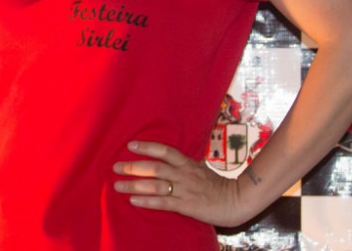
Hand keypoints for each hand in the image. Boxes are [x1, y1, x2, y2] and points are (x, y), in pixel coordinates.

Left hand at [112, 140, 247, 227]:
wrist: (236, 201)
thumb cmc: (218, 186)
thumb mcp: (202, 169)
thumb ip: (186, 164)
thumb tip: (171, 157)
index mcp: (188, 163)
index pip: (165, 151)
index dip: (147, 146)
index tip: (130, 145)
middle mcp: (185, 174)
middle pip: (156, 167)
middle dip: (134, 166)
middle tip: (116, 166)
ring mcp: (185, 190)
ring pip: (156, 185)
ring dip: (135, 185)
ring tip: (118, 185)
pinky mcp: (187, 206)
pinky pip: (164, 203)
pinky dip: (148, 201)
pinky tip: (134, 201)